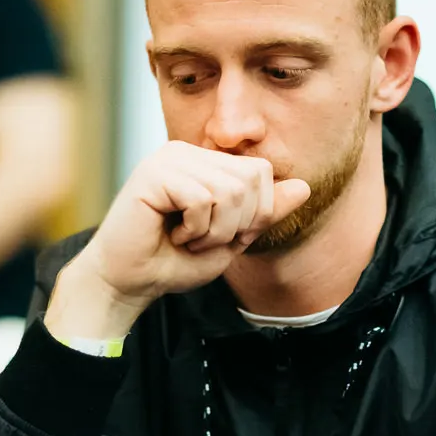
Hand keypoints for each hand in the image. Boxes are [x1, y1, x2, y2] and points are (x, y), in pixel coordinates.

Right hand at [45, 143, 309, 339]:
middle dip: (235, 224)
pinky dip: (195, 229)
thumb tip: (305, 186)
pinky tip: (171, 234)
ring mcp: (169, 159)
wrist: (130, 283)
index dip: (254, 214)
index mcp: (205, 162)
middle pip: (250, 180)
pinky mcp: (154, 173)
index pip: (261, 172)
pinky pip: (202, 199)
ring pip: (230, 190)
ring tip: (187, 238)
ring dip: (214, 231)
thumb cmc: (174, 262)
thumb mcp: (232, 239)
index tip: (221, 235)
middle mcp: (187, 153)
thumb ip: (264, 213)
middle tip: (201, 240)